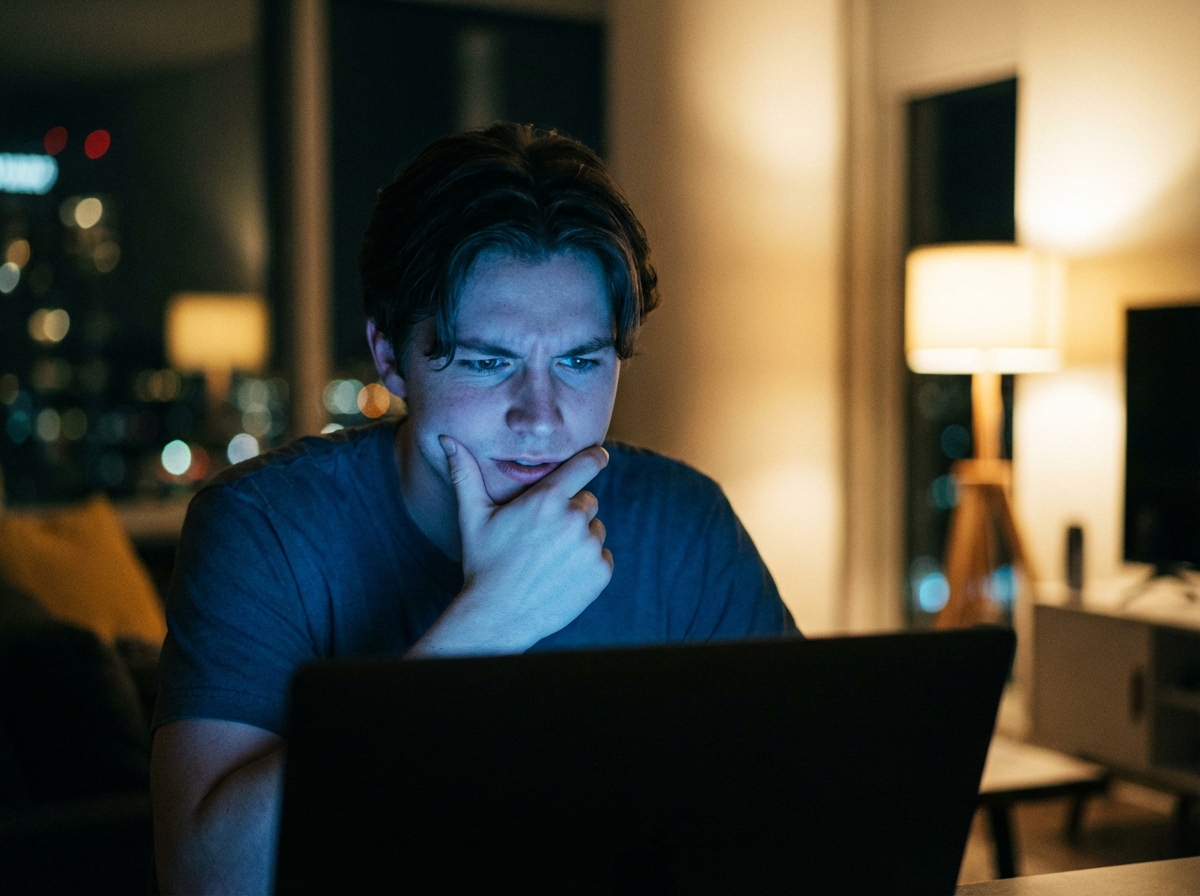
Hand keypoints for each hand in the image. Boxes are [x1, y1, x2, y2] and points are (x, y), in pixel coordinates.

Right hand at [408, 438, 612, 655]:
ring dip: (580, 539)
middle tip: (543, 536)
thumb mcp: (473, 516)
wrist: (498, 616)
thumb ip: (465, 474)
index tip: (599, 456)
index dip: (594, 458)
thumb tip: (447, 438)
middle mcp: (573, 519)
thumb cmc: (483, 563)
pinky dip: (588, 564)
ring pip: (595, 530)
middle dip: (570, 512)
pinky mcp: (600, 572)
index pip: (586, 464)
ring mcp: (589, 547)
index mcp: (546, 499)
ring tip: (549, 558)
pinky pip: (603, 557)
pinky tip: (561, 573)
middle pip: (587, 501)